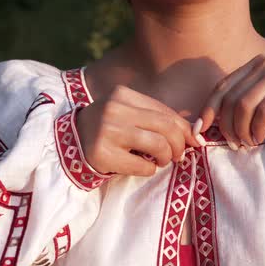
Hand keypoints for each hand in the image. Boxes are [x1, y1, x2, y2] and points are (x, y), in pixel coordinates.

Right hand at [77, 85, 201, 175]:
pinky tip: (141, 166)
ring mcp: (107, 132)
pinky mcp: (103, 155)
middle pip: (166, 128)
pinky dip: (149, 170)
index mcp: (123, 95)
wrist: (69, 142)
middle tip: (178, 156)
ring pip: (158, 145)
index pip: (166, 112)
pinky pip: (143, 166)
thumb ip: (157, 119)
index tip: (193, 142)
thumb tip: (195, 134)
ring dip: (166, 158)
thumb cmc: (108, 129)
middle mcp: (114, 110)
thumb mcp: (128, 114)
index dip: (185, 129)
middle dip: (179, 145)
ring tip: (160, 161)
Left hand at [195, 54, 264, 148]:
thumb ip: (231, 109)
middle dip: (228, 125)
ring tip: (248, 142)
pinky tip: (260, 138)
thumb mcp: (251, 114)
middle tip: (234, 143)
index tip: (199, 130)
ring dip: (242, 129)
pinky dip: (258, 129)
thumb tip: (199, 123)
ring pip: (245, 104)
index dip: (209, 108)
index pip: (223, 86)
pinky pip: (264, 111)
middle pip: (233, 96)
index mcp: (256, 64)